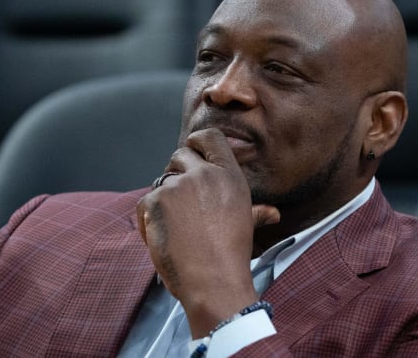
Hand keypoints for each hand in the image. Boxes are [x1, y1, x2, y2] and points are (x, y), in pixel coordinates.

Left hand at [137, 128, 279, 336]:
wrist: (213, 280)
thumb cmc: (231, 254)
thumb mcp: (246, 224)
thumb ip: (256, 211)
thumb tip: (273, 214)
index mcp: (229, 174)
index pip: (209, 137)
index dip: (196, 143)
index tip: (192, 155)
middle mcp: (204, 173)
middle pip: (180, 155)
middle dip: (176, 173)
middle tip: (181, 201)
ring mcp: (178, 185)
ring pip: (161, 181)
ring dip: (164, 201)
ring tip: (177, 228)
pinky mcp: (156, 200)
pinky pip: (144, 201)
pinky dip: (148, 219)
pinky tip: (164, 237)